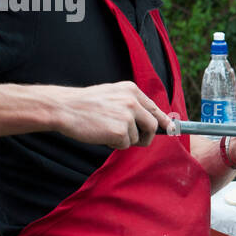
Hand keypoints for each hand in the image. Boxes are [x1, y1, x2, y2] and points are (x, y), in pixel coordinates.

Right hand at [53, 81, 169, 148]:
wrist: (64, 108)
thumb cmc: (85, 104)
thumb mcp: (112, 94)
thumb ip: (130, 104)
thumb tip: (150, 120)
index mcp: (131, 90)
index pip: (154, 108)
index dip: (163, 121)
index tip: (171, 129)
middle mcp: (133, 101)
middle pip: (152, 125)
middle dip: (147, 136)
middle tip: (136, 141)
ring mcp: (127, 116)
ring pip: (137, 137)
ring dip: (124, 140)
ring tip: (105, 130)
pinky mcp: (120, 131)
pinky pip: (125, 145)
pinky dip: (115, 144)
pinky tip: (101, 135)